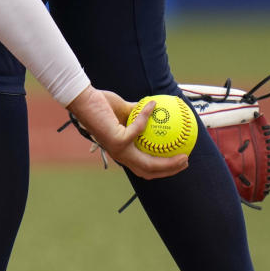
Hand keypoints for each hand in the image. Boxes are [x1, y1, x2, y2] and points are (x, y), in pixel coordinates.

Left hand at [66, 86, 188, 179]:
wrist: (84, 100)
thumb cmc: (101, 104)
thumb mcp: (124, 109)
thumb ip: (140, 113)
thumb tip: (158, 106)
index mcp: (122, 150)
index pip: (143, 167)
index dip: (161, 169)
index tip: (178, 161)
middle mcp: (120, 154)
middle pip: (147, 171)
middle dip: (168, 171)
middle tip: (185, 161)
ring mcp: (118, 150)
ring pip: (147, 163)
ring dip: (166, 162)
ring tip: (182, 154)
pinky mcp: (117, 140)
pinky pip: (138, 130)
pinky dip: (147, 117)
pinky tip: (153, 105)